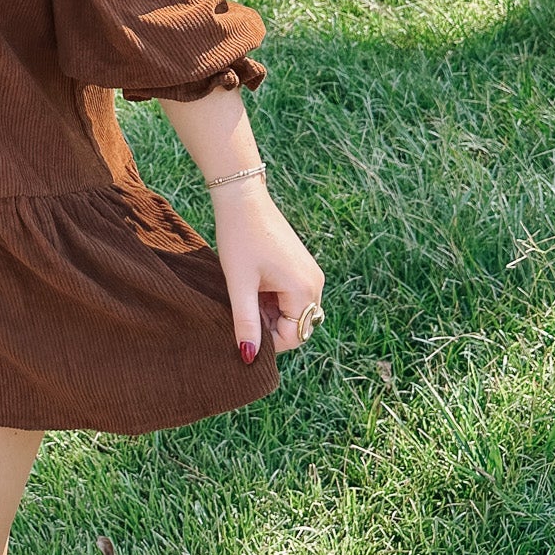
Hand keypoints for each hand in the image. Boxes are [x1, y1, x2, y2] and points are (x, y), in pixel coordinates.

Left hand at [211, 178, 323, 361]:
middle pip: (296, 326)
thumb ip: (246, 322)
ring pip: (293, 311)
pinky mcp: (302, 266)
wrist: (242, 198)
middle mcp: (315, 283)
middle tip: (242, 308)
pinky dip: (273, 299)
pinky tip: (253, 284)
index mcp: (304, 289)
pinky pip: (292, 296)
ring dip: (270, 312)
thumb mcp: (239, 284)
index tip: (243, 326)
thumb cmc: (239, 238)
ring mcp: (310, 273)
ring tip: (246, 293)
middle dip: (269, 326)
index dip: (267, 341)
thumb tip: (248, 356)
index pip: (294, 337)